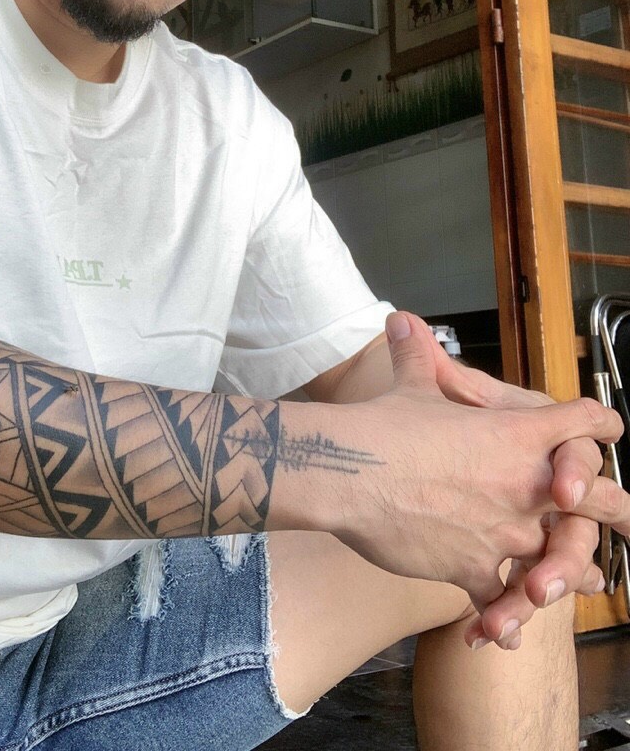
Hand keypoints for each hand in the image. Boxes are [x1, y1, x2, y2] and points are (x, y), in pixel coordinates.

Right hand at [331, 311, 625, 638]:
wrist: (351, 472)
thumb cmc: (383, 426)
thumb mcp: (412, 385)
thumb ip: (419, 356)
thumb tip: (402, 320)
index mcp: (519, 434)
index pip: (582, 421)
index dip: (597, 422)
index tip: (606, 426)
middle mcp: (526, 486)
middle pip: (601, 500)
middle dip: (616, 509)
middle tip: (629, 520)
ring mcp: (506, 533)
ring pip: (561, 562)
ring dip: (568, 573)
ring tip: (573, 584)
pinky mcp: (476, 570)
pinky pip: (502, 603)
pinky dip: (502, 618)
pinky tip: (501, 632)